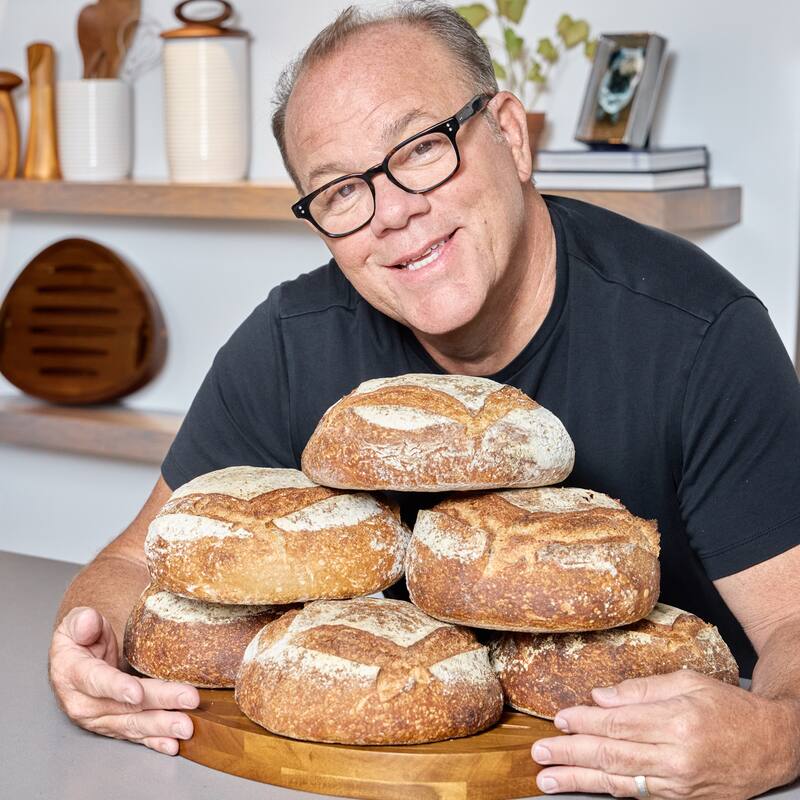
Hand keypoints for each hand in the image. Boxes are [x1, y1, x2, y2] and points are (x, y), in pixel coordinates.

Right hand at [49, 606, 199, 754]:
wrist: (74, 661)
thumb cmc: (80, 639)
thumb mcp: (76, 623)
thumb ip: (82, 622)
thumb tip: (89, 622)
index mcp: (73, 673)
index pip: (96, 681)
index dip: (117, 687)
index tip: (137, 693)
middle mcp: (84, 703)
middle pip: (125, 705)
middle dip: (159, 703)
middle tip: (188, 700)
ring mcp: (99, 719)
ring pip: (133, 724)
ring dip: (162, 726)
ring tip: (186, 726)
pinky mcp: (113, 726)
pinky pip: (135, 736)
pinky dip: (154, 741)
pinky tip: (172, 745)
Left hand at [530, 669, 798, 797]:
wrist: (772, 744)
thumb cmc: (728, 707)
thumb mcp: (687, 682)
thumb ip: (640, 690)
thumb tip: (599, 698)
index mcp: (676, 721)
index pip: (617, 724)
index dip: (583, 722)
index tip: (558, 719)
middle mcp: (676, 757)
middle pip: (611, 755)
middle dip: (570, 753)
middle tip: (540, 753)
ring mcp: (678, 784)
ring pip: (618, 782)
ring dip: (579, 780)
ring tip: (549, 778)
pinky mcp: (681, 799)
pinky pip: (637, 796)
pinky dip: (607, 790)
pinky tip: (585, 786)